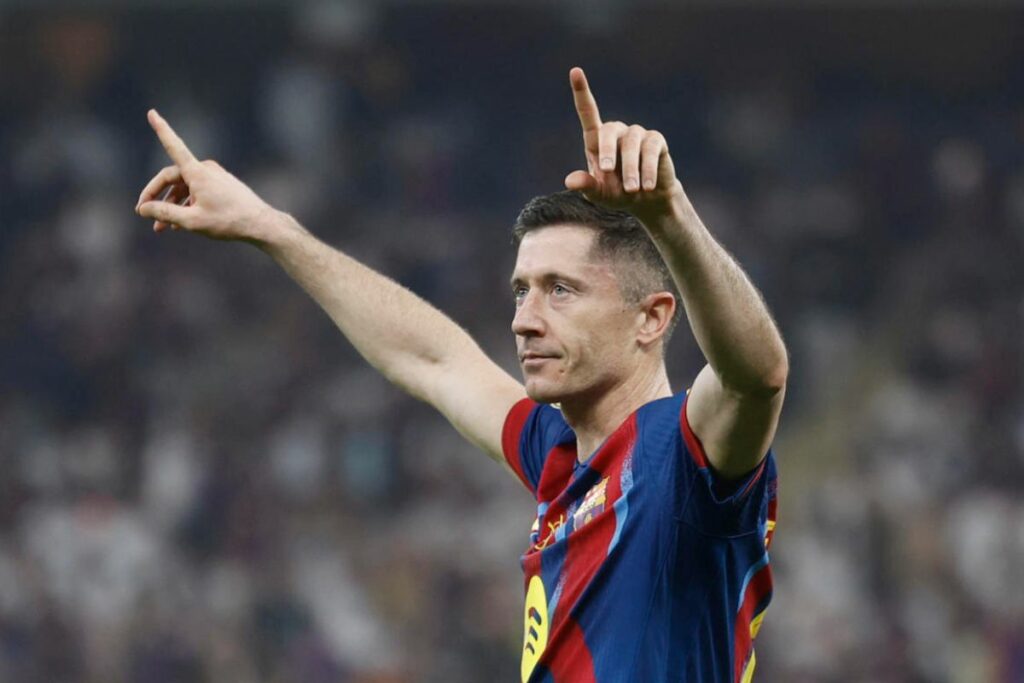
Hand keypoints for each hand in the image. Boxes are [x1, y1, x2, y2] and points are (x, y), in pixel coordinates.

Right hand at [135, 109, 277, 242]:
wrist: (260, 224)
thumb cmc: (227, 222)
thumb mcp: (191, 221)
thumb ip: (165, 213)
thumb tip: (143, 208)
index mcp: (197, 172)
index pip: (174, 146)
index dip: (161, 130)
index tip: (151, 112)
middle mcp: (206, 169)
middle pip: (172, 177)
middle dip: (157, 197)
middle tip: (144, 213)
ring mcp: (215, 176)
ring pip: (185, 187)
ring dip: (172, 205)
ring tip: (162, 227)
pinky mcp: (222, 185)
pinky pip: (198, 191)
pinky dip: (187, 204)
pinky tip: (180, 223)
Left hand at [564, 67, 682, 219]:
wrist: (647, 201)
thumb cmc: (617, 194)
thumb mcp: (600, 194)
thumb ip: (587, 187)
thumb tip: (570, 181)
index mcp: (597, 141)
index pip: (588, 112)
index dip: (581, 91)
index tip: (575, 71)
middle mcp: (616, 132)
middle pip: (608, 131)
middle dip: (607, 151)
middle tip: (608, 172)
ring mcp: (636, 134)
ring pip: (631, 145)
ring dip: (631, 169)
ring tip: (633, 190)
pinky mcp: (655, 140)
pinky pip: (651, 149)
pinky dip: (648, 169)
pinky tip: (647, 186)